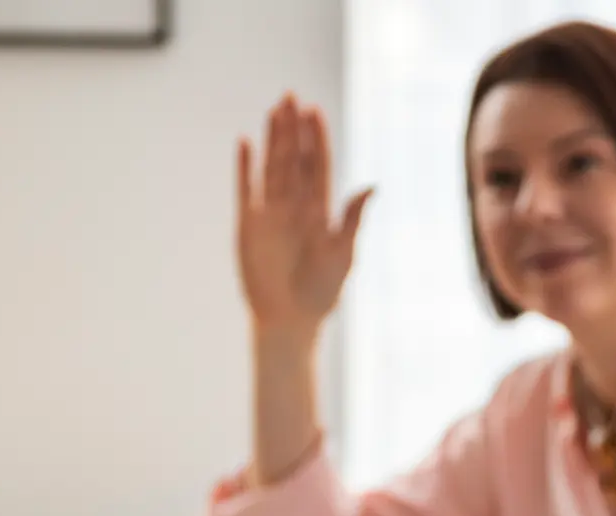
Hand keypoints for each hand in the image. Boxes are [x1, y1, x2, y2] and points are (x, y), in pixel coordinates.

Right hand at [236, 94, 372, 333]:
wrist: (289, 320)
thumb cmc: (322, 294)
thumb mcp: (343, 255)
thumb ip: (352, 219)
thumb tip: (370, 186)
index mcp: (321, 211)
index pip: (318, 166)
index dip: (316, 139)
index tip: (315, 112)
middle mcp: (296, 207)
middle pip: (293, 159)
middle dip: (293, 129)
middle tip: (292, 96)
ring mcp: (271, 213)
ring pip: (271, 167)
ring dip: (271, 139)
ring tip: (273, 109)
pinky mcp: (248, 224)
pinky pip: (245, 189)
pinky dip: (245, 167)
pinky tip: (245, 143)